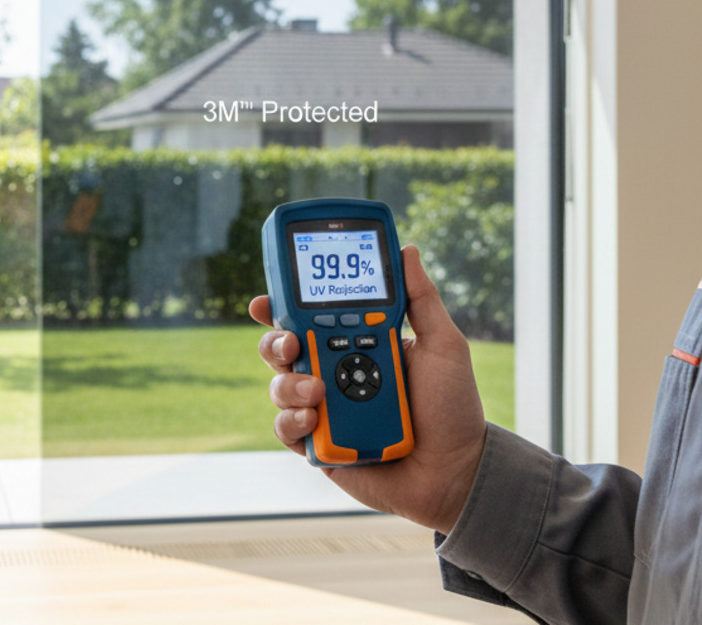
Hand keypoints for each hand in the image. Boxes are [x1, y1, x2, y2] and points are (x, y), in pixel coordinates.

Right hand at [251, 244, 486, 534]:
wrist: (456, 472)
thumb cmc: (453, 409)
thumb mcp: (443, 346)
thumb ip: (421, 299)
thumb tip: (406, 250)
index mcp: (357, 343)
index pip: (309, 318)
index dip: (281, 306)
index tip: (266, 299)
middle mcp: (332, 373)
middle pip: (282, 348)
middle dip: (275, 341)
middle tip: (291, 344)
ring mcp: (322, 409)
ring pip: (279, 386)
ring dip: (290, 384)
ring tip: (319, 392)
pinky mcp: (317, 445)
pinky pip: (286, 428)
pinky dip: (292, 421)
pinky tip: (312, 419)